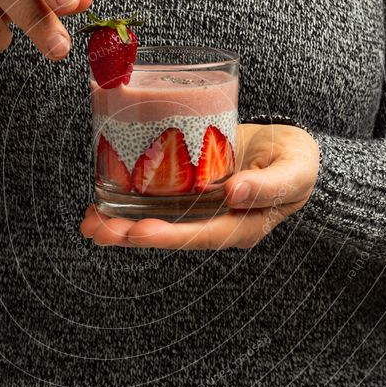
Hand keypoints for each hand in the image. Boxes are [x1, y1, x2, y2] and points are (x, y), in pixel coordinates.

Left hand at [81, 124, 319, 249]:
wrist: (290, 150)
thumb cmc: (297, 161)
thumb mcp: (295, 170)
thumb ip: (270, 185)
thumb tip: (236, 194)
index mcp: (241, 227)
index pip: (200, 236)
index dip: (168, 236)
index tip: (137, 231)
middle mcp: (214, 223)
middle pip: (168, 234)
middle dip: (129, 235)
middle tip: (96, 228)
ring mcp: (198, 210)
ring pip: (155, 221)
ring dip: (119, 223)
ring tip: (88, 221)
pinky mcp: (187, 192)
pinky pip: (154, 201)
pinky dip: (126, 201)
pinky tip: (100, 200)